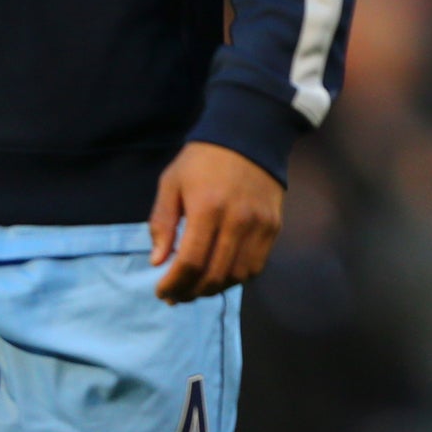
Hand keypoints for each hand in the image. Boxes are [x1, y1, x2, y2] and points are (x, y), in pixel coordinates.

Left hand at [150, 142, 284, 303]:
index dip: (173, 284)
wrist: (249, 135)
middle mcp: (237, 219)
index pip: (190, 262)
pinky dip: (236, 278)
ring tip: (197, 288)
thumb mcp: (171, 182)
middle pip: (214, 275)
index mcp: (207, 207)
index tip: (161, 291)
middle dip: (190, 292)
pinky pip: (256, 266)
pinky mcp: (273, 226)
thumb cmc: (203, 160)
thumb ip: (162, 222)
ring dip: (214, 289)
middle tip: (177, 296)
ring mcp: (259, 224)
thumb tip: (158, 261)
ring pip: (237, 276)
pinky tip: (221, 274)